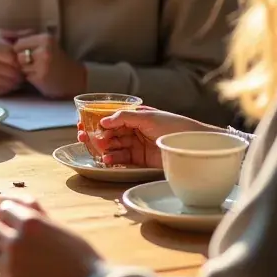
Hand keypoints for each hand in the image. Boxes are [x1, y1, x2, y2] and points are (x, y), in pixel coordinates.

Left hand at [0, 197, 101, 276]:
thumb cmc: (78, 253)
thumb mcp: (57, 225)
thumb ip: (35, 213)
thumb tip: (17, 203)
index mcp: (28, 222)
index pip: (1, 209)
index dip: (8, 214)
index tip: (12, 220)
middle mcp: (15, 241)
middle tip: (3, 237)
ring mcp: (11, 265)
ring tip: (10, 258)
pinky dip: (3, 275)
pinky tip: (16, 274)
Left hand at [9, 30, 85, 98]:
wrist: (75, 78)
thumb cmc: (55, 59)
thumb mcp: (41, 43)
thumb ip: (20, 36)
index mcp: (44, 38)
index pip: (17, 43)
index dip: (19, 51)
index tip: (27, 54)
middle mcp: (44, 50)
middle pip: (17, 56)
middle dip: (21, 62)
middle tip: (33, 64)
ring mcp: (43, 65)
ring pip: (20, 67)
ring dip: (24, 71)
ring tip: (37, 70)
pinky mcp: (41, 78)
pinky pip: (25, 77)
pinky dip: (30, 79)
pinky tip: (39, 78)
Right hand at [82, 106, 215, 168]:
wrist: (194, 144)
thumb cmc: (173, 125)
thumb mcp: (147, 116)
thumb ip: (124, 117)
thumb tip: (103, 121)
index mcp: (135, 116)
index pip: (110, 117)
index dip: (96, 121)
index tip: (82, 124)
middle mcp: (134, 130)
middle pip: (109, 132)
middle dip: (96, 134)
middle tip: (84, 137)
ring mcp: (137, 145)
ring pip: (114, 145)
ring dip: (104, 147)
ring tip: (99, 149)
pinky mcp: (141, 159)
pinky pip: (123, 158)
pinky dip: (114, 159)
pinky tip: (107, 159)